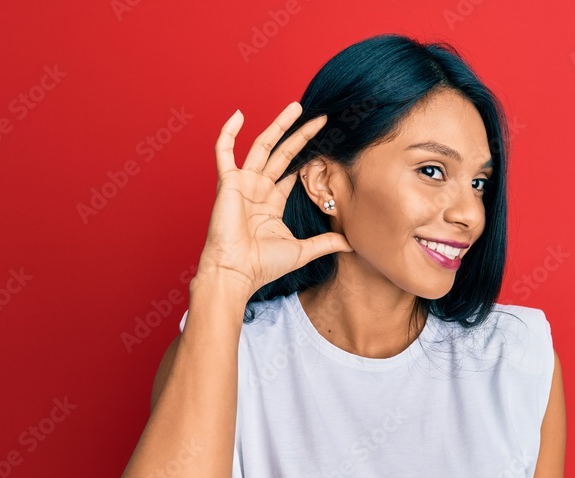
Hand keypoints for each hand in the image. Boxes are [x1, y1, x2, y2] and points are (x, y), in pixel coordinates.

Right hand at [196, 101, 352, 294]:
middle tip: (320, 117)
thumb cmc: (263, 265)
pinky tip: (239, 114)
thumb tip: (350, 244)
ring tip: (296, 107)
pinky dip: (228, 132)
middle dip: (301, 135)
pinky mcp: (228, 183)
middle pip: (283, 153)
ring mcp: (242, 184)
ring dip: (278, 126)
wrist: (237, 272)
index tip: (326, 141)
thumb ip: (325, 243)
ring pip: (262, 146)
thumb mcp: (302, 251)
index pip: (292, 171)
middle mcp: (257, 189)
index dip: (308, 155)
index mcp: (272, 203)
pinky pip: (224, 151)